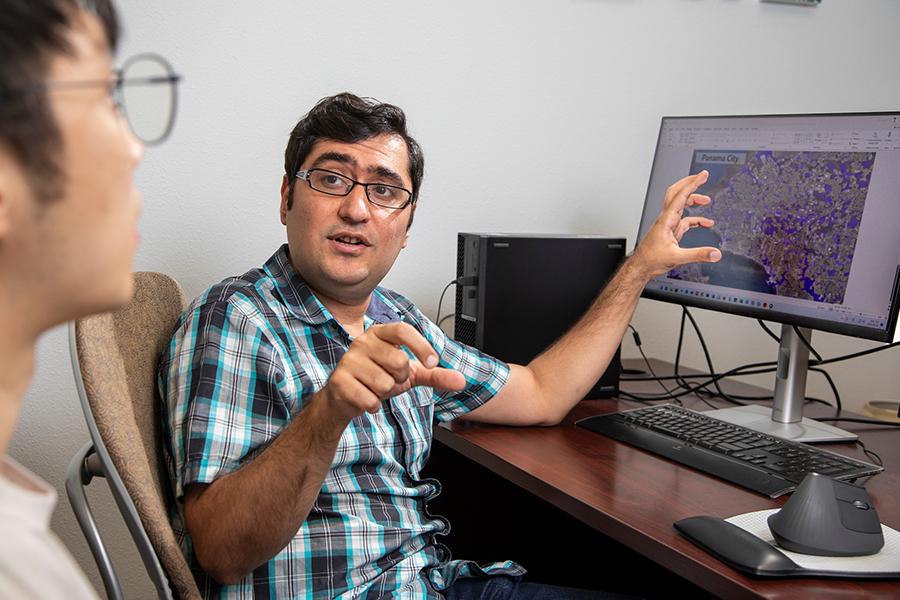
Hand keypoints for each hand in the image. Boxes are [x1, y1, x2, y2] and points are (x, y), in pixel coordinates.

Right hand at [320, 322, 465, 421]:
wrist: (345, 397)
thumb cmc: (377, 378)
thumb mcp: (409, 374)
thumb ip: (435, 375)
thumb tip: (461, 381)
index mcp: (380, 333)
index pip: (403, 330)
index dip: (421, 345)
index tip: (433, 363)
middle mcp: (362, 342)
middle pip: (399, 361)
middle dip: (400, 378)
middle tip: (389, 379)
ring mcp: (348, 361)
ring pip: (385, 383)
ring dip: (385, 393)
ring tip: (375, 388)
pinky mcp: (339, 382)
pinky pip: (371, 399)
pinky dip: (373, 405)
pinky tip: (365, 398)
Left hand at [630, 170, 721, 279]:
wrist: (640, 267)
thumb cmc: (650, 260)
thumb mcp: (677, 257)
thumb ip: (698, 255)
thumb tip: (715, 253)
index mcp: (666, 220)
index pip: (681, 196)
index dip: (693, 184)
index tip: (703, 175)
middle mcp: (666, 219)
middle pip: (676, 193)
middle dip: (689, 184)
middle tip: (702, 178)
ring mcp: (668, 224)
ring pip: (680, 205)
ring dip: (693, 200)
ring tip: (706, 200)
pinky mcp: (670, 231)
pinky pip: (684, 220)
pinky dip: (695, 219)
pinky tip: (705, 223)